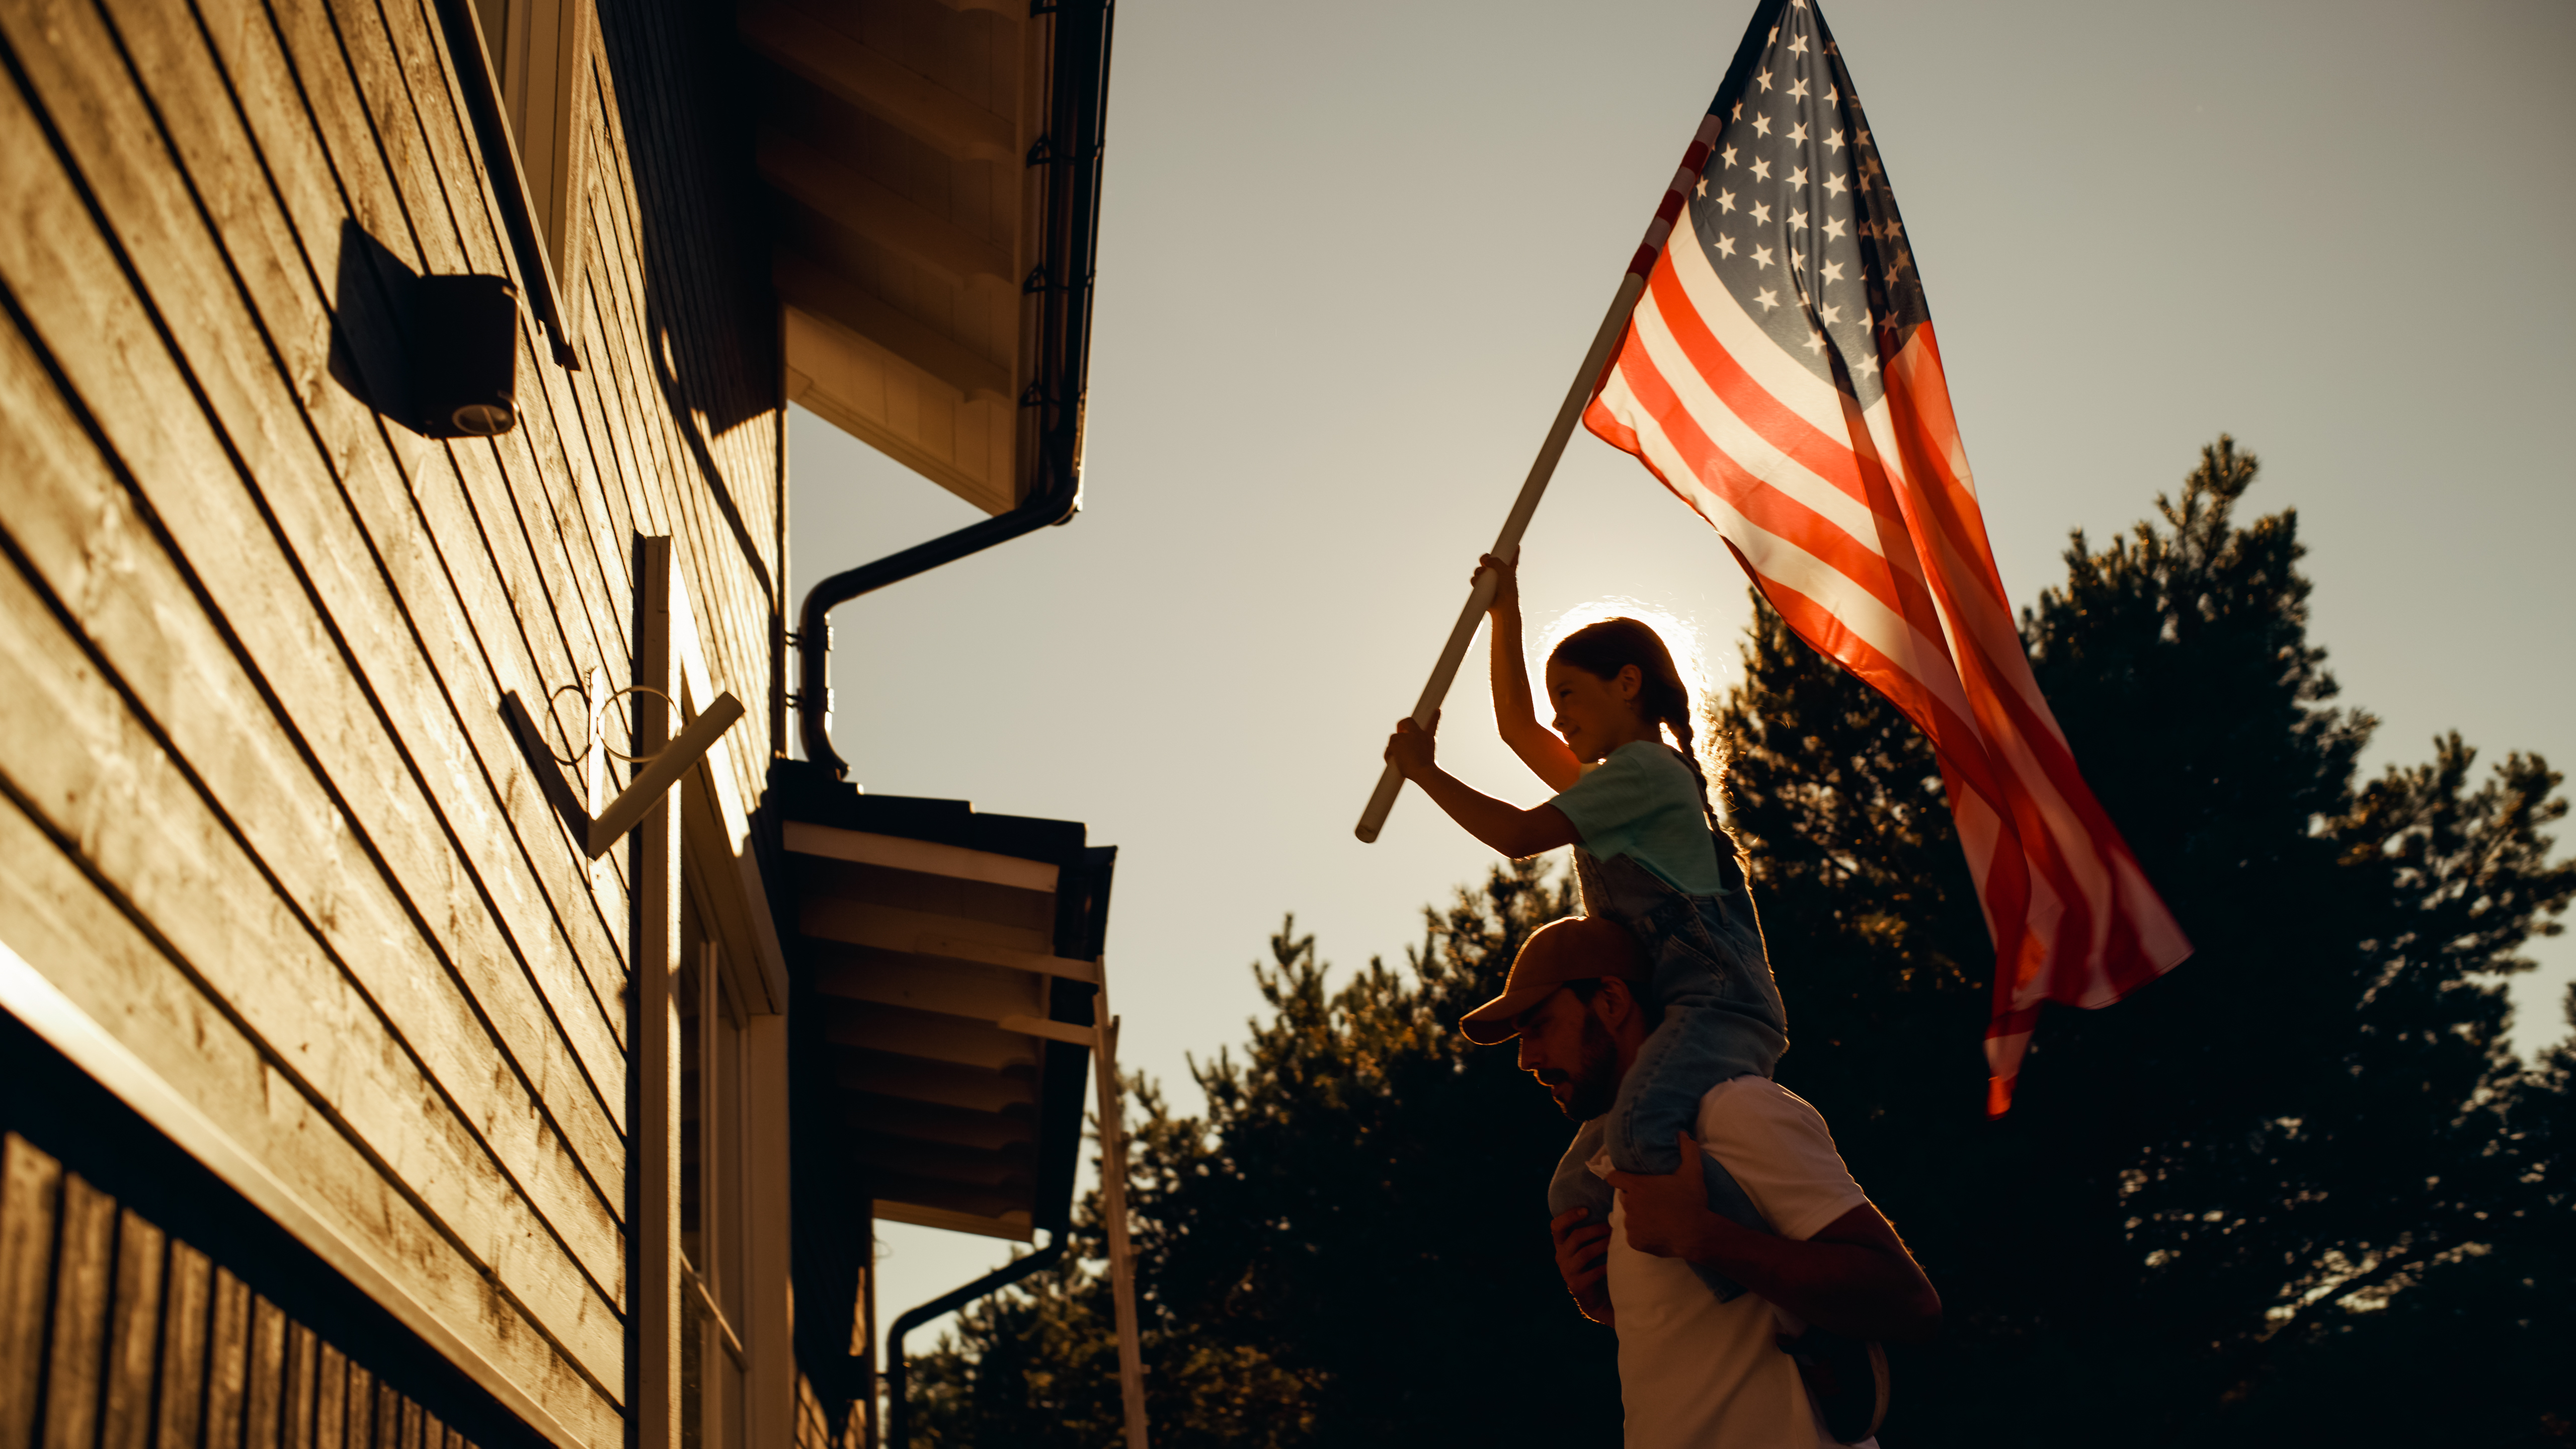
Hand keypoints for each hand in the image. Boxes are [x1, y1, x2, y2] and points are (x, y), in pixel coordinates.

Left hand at [1382, 712, 1438, 778]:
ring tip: (1399, 758)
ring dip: (1394, 746)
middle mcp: (1417, 734)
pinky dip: (1389, 756)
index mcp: (1428, 737)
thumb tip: (1427, 744)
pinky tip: (1393, 762)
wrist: (1424, 772)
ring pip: (1394, 737)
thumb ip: (1426, 750)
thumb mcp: (1431, 756)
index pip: (1432, 723)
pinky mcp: (1395, 744)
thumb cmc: (1429, 768)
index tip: (1437, 711)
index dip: (1434, 717)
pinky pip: (1388, 749)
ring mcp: (1405, 738)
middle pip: (1406, 722)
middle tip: (1399, 731)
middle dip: (1401, 725)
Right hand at [1474, 549, 1521, 616]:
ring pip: (1481, 570)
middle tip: (1484, 559)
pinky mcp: (1483, 589)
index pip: (1510, 556)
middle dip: (1485, 558)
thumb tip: (1485, 560)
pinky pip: (1475, 580)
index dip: (1507, 549)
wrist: (1503, 607)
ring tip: (1482, 573)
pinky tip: (1477, 581)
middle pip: (1491, 561)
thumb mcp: (1505, 570)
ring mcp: (1491, 582)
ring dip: (1479, 569)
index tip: (1504, 543)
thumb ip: (1496, 561)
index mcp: (1509, 569)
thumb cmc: (1508, 589)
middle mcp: (1500, 574)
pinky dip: (1475, 579)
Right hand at [1549, 1206, 1613, 1324]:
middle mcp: (1561, 1256)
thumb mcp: (1588, 1247)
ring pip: (1585, 1253)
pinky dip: (1605, 1266)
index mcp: (1561, 1244)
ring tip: (1615, 1241)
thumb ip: (1591, 1232)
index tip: (1586, 1210)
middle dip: (1595, 1229)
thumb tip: (1611, 1211)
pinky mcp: (1577, 1285)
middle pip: (1575, 1237)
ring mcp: (1567, 1271)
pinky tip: (1614, 1262)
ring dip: (1602, 1245)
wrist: (1595, 1297)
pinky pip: (1593, 1273)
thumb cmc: (1595, 1264)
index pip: (1557, 1226)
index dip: (1569, 1216)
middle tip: (1611, 1227)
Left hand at [1605, 1132, 1727, 1263]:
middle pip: (1625, 1198)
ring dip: (1639, 1217)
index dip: (1619, 1178)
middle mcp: (1629, 1204)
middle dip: (1635, 1198)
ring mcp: (1630, 1224)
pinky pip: (1635, 1236)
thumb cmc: (1692, 1202)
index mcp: (1637, 1186)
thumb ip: (1687, 1150)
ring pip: (1630, 1218)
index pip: (1614, 1177)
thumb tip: (1682, 1133)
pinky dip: (1643, 1235)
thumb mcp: (1692, 1172)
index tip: (1628, 1180)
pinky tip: (1658, 1233)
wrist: (1696, 1234)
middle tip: (1653, 1201)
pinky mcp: (1634, 1242)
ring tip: (1657, 1219)